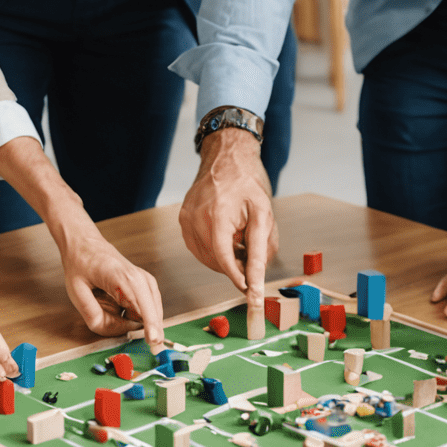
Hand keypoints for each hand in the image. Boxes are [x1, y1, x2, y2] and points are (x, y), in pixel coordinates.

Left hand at [0, 135, 165, 347]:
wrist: (84, 242)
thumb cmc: (80, 265)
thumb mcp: (76, 293)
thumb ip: (94, 316)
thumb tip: (118, 332)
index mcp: (121, 277)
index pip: (143, 303)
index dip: (150, 324)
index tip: (154, 340)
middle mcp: (138, 277)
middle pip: (151, 310)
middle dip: (144, 328)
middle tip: (129, 336)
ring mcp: (144, 279)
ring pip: (150, 310)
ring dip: (136, 321)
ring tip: (109, 309)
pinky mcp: (144, 284)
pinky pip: (146, 307)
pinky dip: (136, 315)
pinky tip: (115, 308)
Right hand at [179, 128, 277, 308]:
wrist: (228, 156)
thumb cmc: (248, 183)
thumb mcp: (263, 214)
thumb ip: (260, 249)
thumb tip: (257, 281)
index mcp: (216, 213)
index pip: (223, 257)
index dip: (237, 276)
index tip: (249, 289)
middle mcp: (195, 216)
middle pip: (214, 259)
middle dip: (234, 265)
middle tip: (251, 259)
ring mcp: (186, 217)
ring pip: (205, 255)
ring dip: (223, 258)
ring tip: (240, 240)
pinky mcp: (183, 218)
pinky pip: (197, 246)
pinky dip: (213, 248)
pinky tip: (226, 235)